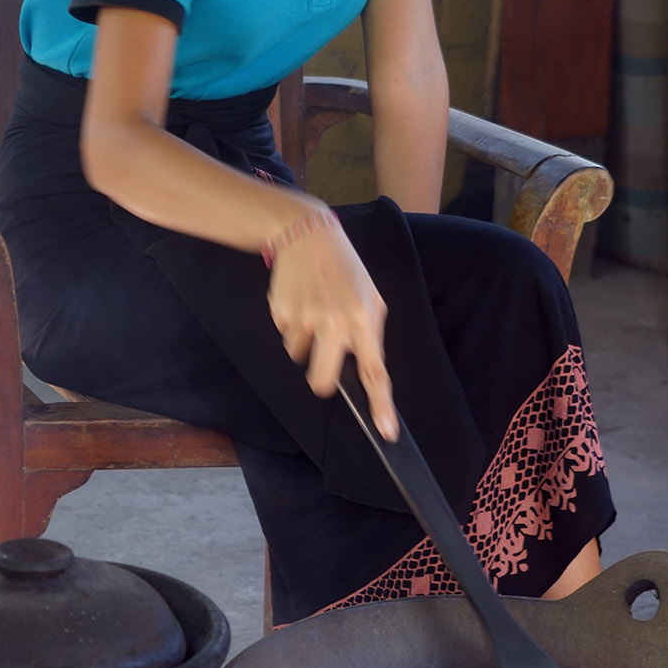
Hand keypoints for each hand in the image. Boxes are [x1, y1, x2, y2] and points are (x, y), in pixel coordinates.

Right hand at [266, 210, 396, 438]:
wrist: (309, 235)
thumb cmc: (347, 270)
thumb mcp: (371, 298)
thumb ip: (369, 335)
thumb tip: (365, 371)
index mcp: (363, 321)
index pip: (374, 372)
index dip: (381, 406)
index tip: (386, 431)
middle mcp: (334, 324)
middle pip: (321, 382)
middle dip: (321, 377)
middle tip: (323, 356)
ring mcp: (304, 319)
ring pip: (299, 356)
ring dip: (306, 341)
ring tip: (314, 310)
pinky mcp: (281, 312)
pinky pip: (286, 335)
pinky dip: (292, 324)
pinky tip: (300, 300)